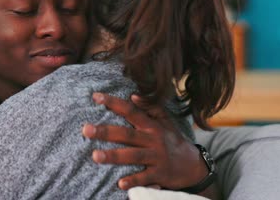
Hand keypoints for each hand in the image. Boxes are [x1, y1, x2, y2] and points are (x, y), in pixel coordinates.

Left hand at [82, 93, 206, 190]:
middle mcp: (153, 140)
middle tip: (85, 130)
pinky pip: (144, 178)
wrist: (194, 166)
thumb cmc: (173, 141)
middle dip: (106, 131)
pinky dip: (133, 181)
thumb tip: (133, 95)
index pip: (131, 111)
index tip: (95, 96)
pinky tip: (119, 183)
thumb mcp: (166, 121)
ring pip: (133, 156)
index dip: (114, 103)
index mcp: (152, 126)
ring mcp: (156, 157)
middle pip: (127, 134)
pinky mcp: (160, 175)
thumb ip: (150, 107)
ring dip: (114, 156)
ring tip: (95, 156)